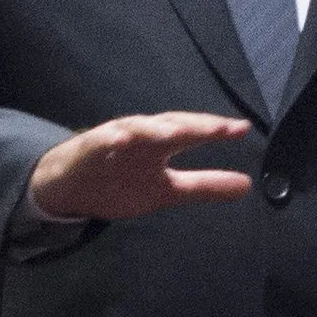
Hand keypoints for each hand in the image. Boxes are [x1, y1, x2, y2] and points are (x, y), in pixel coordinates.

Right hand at [26, 113, 257, 222]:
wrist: (70, 188)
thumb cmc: (120, 182)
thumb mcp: (168, 191)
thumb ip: (204, 186)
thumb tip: (246, 185)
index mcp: (161, 144)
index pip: (192, 133)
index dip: (215, 130)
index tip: (242, 129)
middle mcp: (142, 136)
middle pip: (170, 126)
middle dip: (195, 125)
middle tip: (220, 128)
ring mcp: (114, 139)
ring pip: (137, 129)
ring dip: (156, 128)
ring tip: (177, 131)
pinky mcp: (89, 149)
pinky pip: (100, 143)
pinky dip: (110, 139)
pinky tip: (120, 138)